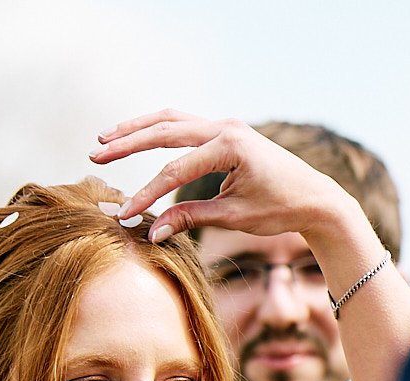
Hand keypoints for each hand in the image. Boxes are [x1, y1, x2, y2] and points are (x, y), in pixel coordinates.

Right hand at [92, 110, 367, 248]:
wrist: (314, 196)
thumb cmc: (280, 208)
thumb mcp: (233, 217)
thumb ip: (190, 218)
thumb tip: (151, 232)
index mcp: (231, 146)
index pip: (175, 170)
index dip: (147, 193)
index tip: (125, 214)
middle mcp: (226, 127)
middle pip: (165, 131)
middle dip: (128, 143)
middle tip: (95, 155)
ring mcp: (225, 124)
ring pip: (171, 120)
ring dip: (137, 128)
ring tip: (106, 139)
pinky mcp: (224, 130)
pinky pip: (183, 124)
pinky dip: (157, 128)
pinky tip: (134, 134)